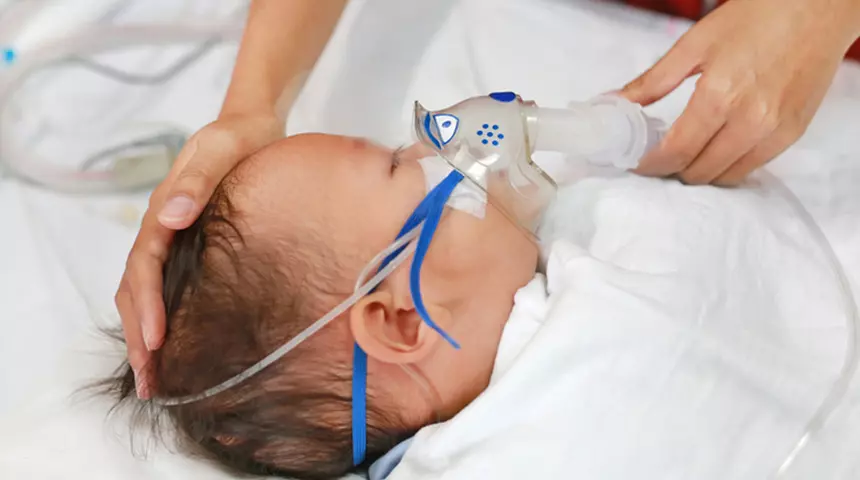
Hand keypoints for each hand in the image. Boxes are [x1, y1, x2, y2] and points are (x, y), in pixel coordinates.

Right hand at [115, 113, 283, 397]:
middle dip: (138, 336)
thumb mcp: (220, 149)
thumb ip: (197, 180)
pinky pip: (167, 287)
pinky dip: (163, 319)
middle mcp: (162, 229)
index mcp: (164, 211)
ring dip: (145, 335)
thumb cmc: (239, 138)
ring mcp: (174, 239)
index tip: (154, 342)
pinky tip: (175, 345)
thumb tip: (169, 216)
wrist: (251, 127)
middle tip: (149, 382)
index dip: (147, 305)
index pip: (145, 265)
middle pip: (137, 288)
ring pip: (146, 292)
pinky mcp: (191, 247)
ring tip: (154, 378)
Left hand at [620, 0, 859, 184]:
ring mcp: (775, 131)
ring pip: (726, 176)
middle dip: (672, 170)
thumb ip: (653, 81)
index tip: (636, 163)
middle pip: (699, 172)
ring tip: (686, 152)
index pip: (676, 152)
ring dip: (700, 172)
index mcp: (719, 96)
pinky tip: (716, 148)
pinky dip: (728, 165)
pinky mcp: (793, 134)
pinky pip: (752, 167)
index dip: (650, 165)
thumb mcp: (695, 44)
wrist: (819, 7)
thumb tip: (615, 102)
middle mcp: (750, 121)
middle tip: (658, 156)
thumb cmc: (758, 16)